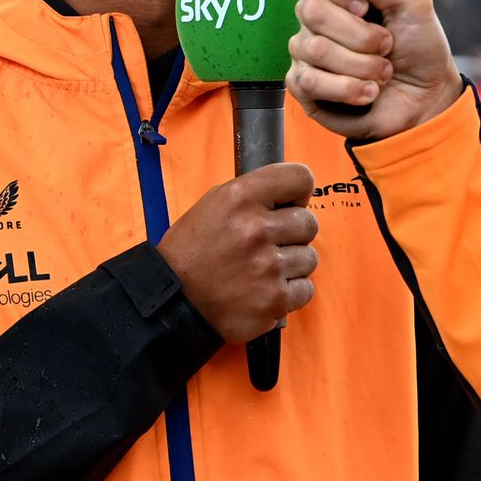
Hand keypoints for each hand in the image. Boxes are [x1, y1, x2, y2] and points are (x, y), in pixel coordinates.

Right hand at [157, 163, 318, 343]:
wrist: (170, 303)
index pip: (300, 178)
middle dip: (293, 234)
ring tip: (261, 270)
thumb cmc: (192, 252)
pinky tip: (264, 290)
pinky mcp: (275, 300)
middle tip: (267, 245)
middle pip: (309, 223)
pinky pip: (305, 289)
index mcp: (240, 198)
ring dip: (291, 265)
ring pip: (309, 258)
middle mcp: (256, 229)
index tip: (288, 205)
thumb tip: (295, 197)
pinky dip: (289, 293)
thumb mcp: (213, 205)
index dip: (298, 193)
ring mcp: (268, 267)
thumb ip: (255, 195)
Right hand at [287, 0, 463, 139]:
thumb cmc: (421, 48)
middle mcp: (318, 17)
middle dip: (361, 35)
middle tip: (385, 45)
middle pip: (311, 10)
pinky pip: (309, 81)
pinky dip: (348, 89)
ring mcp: (307, 51)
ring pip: (314, 49)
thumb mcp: (413, 4)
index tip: (365, 6)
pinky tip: (367, 92)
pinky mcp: (305, 87)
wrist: (428, 98)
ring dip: (362, 66)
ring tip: (382, 73)